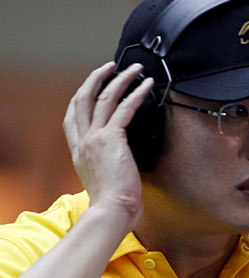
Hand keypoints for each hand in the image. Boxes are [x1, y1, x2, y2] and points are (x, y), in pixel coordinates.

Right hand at [63, 61, 153, 229]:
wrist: (112, 212)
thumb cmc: (113, 205)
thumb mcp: (102, 180)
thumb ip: (105, 165)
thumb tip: (120, 161)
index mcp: (78, 152)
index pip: (72, 117)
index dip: (82, 97)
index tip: (93, 85)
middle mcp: (82, 142)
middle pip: (83, 99)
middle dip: (96, 78)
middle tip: (110, 66)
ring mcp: (94, 138)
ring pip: (104, 97)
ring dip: (120, 78)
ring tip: (134, 68)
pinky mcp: (111, 138)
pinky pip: (124, 107)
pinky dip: (137, 93)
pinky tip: (146, 85)